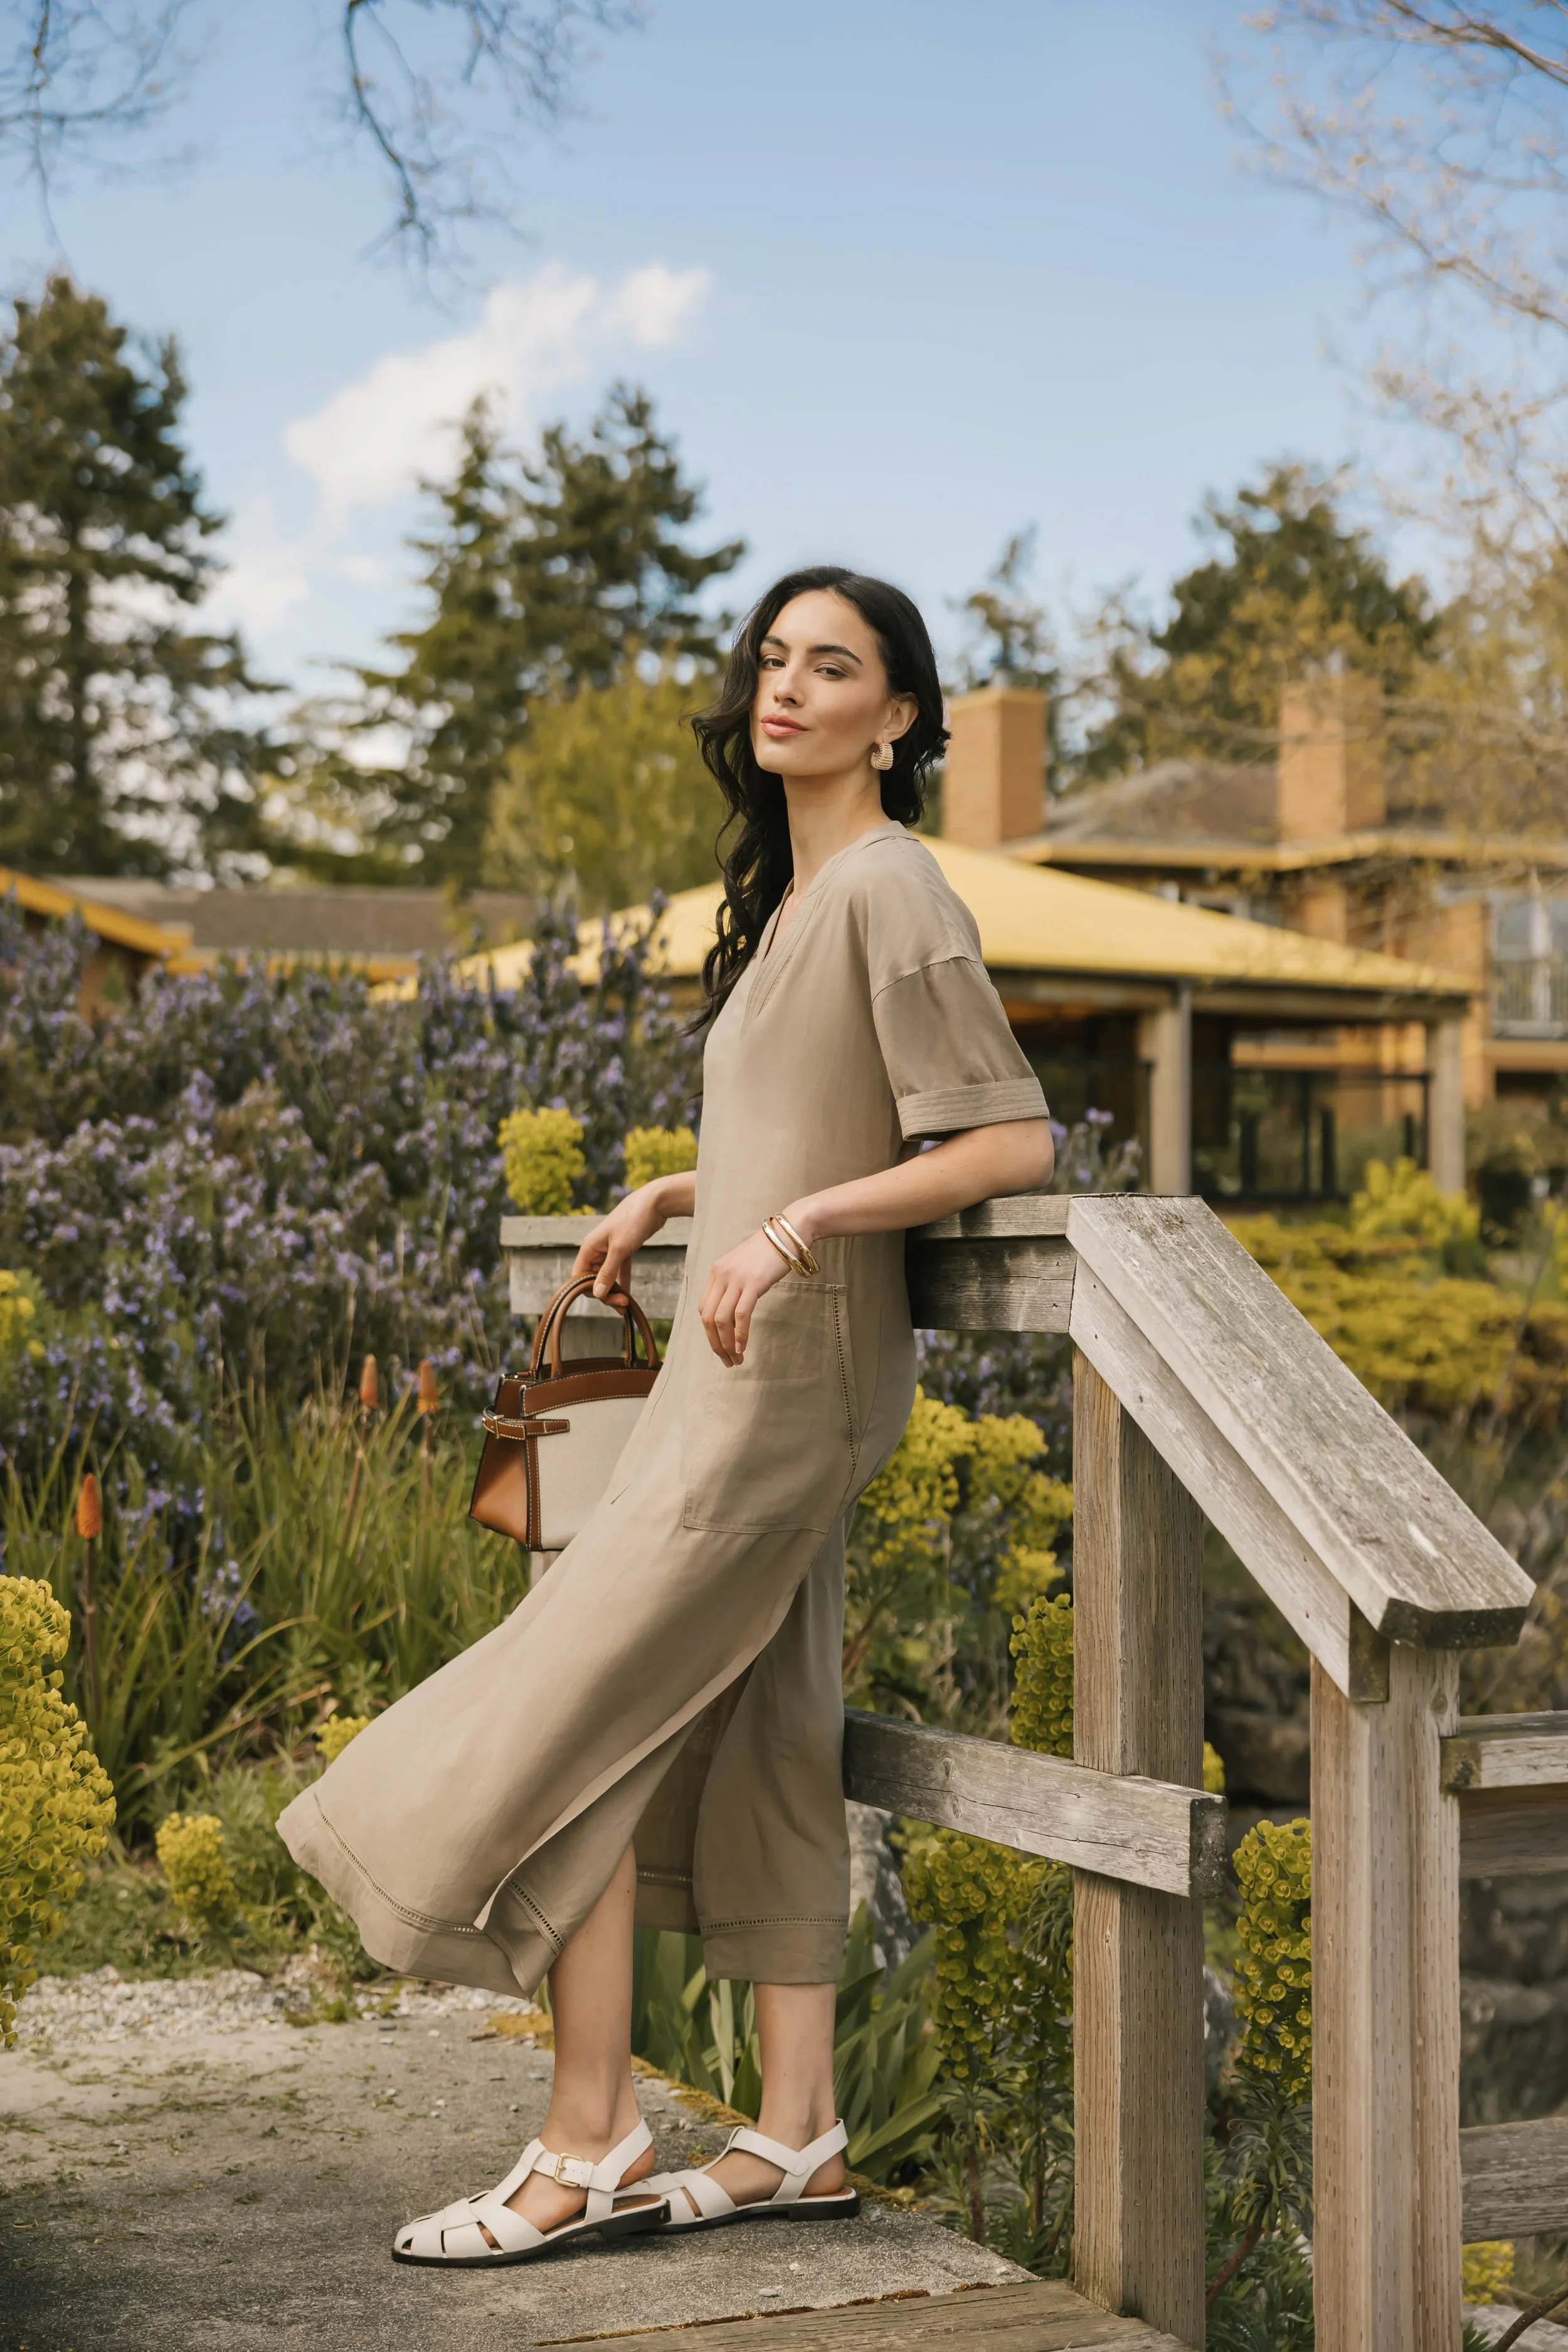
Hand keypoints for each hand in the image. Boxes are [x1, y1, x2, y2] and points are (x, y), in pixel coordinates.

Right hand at [572, 1182, 674, 1300]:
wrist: (655, 1202)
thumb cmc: (634, 1221)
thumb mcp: (620, 1249)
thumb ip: (608, 1272)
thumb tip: (596, 1293)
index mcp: (589, 1247)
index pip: (579, 1276)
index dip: (588, 1290)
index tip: (605, 1299)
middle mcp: (597, 1249)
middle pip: (594, 1278)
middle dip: (605, 1293)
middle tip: (622, 1304)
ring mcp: (610, 1249)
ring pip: (607, 1275)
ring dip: (614, 1290)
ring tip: (625, 1305)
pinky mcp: (624, 1249)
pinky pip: (620, 1270)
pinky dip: (623, 1282)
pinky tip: (628, 1296)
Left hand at [698, 1228, 791, 1365]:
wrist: (788, 1233)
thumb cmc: (769, 1252)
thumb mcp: (743, 1267)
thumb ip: (734, 1285)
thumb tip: (732, 1311)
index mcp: (715, 1272)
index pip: (703, 1309)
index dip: (709, 1333)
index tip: (721, 1347)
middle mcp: (721, 1276)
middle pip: (707, 1318)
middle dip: (715, 1344)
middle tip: (726, 1361)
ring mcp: (735, 1279)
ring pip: (721, 1320)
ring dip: (727, 1344)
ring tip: (736, 1359)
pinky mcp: (752, 1283)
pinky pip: (741, 1315)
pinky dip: (740, 1334)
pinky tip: (742, 1347)